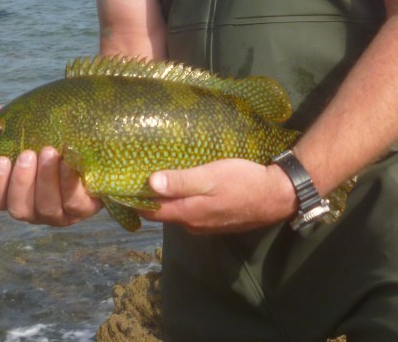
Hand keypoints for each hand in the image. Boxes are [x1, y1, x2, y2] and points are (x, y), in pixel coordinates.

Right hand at [0, 101, 101, 225]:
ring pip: (47, 207)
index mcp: (14, 195)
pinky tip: (69, 161)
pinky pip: (74, 202)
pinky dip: (69, 182)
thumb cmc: (51, 145)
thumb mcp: (29, 134)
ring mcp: (58, 214)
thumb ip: (8, 126)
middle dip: (22, 181)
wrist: (92, 154)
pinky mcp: (81, 210)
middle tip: (27, 154)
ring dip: (46, 179)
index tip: (1, 160)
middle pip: (19, 208)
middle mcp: (33, 210)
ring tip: (49, 151)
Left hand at [141, 158, 297, 234]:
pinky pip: (192, 210)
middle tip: (136, 173)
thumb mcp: (210, 176)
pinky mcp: (217, 220)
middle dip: (148, 197)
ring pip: (178, 211)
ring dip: (167, 197)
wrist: (277, 196)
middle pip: (162, 212)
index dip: (134, 198)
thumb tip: (149, 183)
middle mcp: (192, 224)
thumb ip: (181, 181)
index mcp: (187, 213)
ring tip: (157, 175)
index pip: (150, 211)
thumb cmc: (242, 181)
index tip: (120, 182)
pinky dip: (183, 199)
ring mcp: (206, 224)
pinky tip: (185, 184)